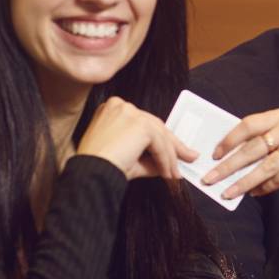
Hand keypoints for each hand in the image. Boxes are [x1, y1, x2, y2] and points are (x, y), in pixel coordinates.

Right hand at [77, 96, 197, 179]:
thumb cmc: (101, 166)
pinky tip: (167, 173)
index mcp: (113, 108)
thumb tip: (169, 165)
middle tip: (187, 158)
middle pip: (155, 126)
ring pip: (160, 136)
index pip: (144, 123)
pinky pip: (160, 144)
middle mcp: (121, 106)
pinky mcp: (140, 125)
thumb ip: (150, 158)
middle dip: (173, 146)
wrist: (90, 173)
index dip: (160, 139)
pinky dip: (166, 160)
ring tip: (174, 173)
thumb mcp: (129, 158)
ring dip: (170, 157)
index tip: (173, 152)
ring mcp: (131, 113)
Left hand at [202, 108, 278, 197]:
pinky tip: (254, 193)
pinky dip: (266, 187)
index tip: (214, 155)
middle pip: (254, 148)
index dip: (229, 139)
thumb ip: (262, 138)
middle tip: (211, 178)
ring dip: (244, 182)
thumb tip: (227, 156)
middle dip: (230, 166)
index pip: (249, 124)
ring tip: (228, 193)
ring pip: (267, 166)